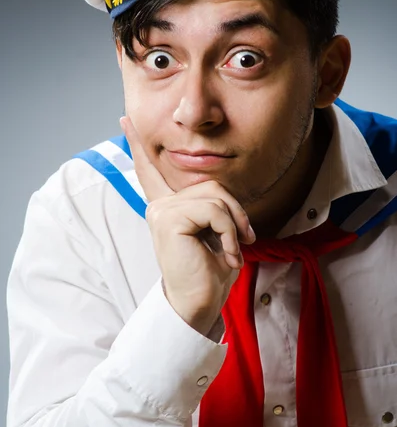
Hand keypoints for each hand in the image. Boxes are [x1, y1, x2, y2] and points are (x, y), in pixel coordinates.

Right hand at [120, 116, 255, 335]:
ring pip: (216, 197)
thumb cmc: (209, 273)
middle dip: (235, 212)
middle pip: (211, 185)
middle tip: (244, 239)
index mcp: (167, 207)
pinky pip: (214, 211)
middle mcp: (159, 205)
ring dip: (234, 227)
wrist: (199, 305)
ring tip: (233, 252)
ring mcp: (161, 210)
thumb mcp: (215, 232)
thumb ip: (211, 206)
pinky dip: (229, 233)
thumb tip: (218, 194)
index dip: (139, 145)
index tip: (125, 120)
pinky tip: (227, 255)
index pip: (151, 171)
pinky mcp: (168, 218)